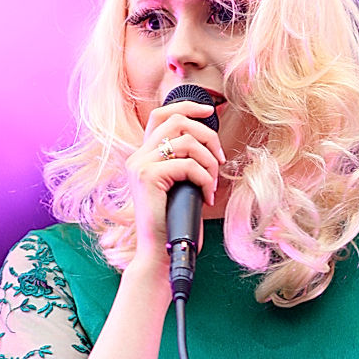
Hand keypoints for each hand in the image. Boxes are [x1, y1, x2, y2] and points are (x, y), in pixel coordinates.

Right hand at [125, 100, 225, 266]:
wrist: (160, 252)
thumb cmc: (175, 224)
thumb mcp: (181, 187)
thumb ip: (185, 164)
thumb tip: (209, 144)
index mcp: (144, 156)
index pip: (161, 114)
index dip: (187, 106)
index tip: (210, 111)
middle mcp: (138, 156)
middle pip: (177, 120)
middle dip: (207, 135)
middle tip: (220, 159)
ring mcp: (140, 165)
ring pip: (186, 141)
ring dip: (209, 161)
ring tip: (213, 184)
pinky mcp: (148, 176)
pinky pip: (188, 165)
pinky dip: (205, 179)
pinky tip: (207, 196)